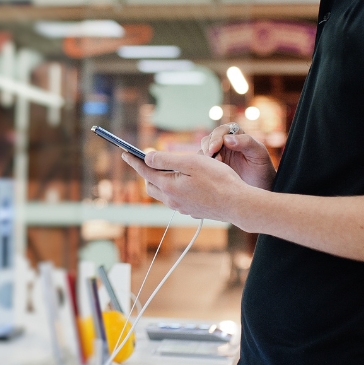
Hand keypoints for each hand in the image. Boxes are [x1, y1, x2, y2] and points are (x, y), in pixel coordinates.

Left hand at [121, 150, 248, 223]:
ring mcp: (182, 208)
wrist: (238, 204)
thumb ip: (166, 160)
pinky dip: (174, 189)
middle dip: (147, 172)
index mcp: (168, 186)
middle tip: (149, 161)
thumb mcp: (191, 162)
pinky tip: (186, 183)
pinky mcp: (192, 211)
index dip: (134, 161)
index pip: (144, 171)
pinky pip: (176, 199)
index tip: (125, 153)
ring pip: (163, 194)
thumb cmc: (218, 180)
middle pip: (151, 185)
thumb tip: (147, 157)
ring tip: (168, 170)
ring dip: (161, 181)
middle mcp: (172, 200)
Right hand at [200, 124, 275, 190]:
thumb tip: (227, 138)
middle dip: (208, 146)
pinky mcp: (212, 167)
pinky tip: (208, 172)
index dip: (217, 138)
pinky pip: (201, 163)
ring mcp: (217, 154)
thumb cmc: (262, 170)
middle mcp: (225, 143)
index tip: (215, 148)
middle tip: (210, 156)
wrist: (260, 189)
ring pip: (204, 150)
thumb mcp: (259, 154)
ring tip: (213, 166)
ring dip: (205, 156)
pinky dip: (201, 165)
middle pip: (210, 138)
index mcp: (237, 135)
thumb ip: (246, 142)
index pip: (222, 130)